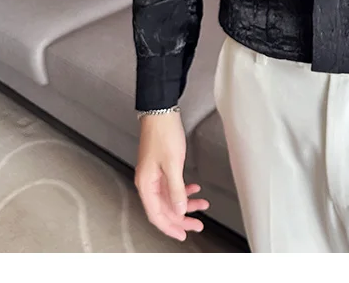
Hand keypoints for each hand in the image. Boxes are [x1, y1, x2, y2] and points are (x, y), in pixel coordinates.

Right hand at [134, 110, 209, 240]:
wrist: (161, 113)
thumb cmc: (163, 134)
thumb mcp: (173, 164)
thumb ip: (176, 189)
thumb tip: (180, 210)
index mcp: (146, 185)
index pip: (157, 215)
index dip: (170, 227)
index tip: (183, 235)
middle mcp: (148, 183)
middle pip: (164, 209)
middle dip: (181, 218)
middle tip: (197, 225)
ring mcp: (154, 175)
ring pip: (170, 197)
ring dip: (186, 203)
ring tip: (202, 206)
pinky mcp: (161, 168)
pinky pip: (172, 186)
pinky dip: (183, 189)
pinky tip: (194, 189)